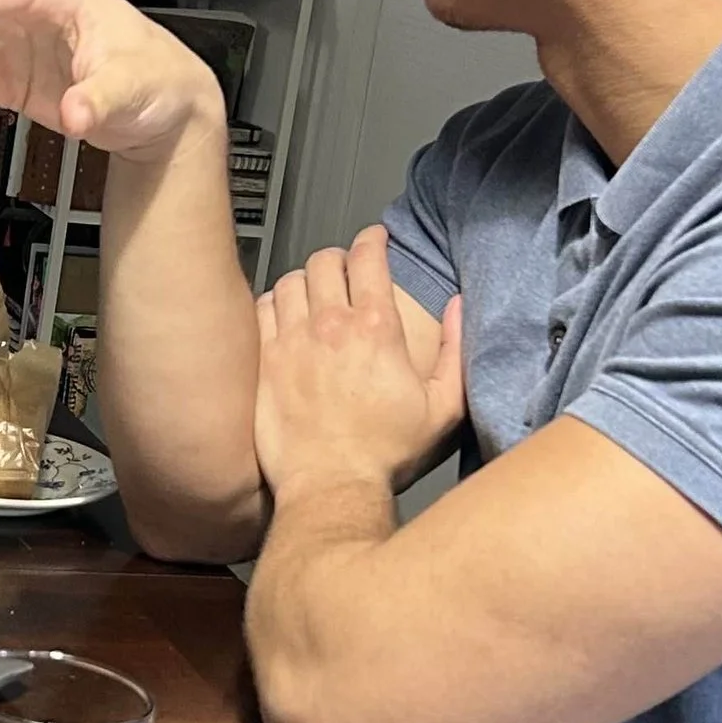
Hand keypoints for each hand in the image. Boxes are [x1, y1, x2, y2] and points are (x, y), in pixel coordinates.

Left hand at [254, 229, 463, 507]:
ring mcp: (293, 341)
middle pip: (325, 261)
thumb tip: (459, 309)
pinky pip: (263, 309)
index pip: (369, 257)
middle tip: (343, 270)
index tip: (374, 239)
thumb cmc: (385, 453)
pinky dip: (274, 304)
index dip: (372, 239)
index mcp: (378, 329)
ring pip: (291, 280)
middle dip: (337, 258)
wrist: (332, 484)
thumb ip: (455, 352)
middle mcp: (332, 325)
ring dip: (305, 281)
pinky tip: (284, 316)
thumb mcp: (443, 408)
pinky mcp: (266, 362)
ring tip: (313, 293)